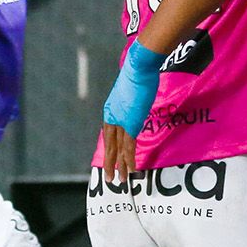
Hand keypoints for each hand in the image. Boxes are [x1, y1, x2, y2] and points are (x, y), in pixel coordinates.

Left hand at [100, 41, 165, 180]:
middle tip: (109, 177)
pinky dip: (129, 159)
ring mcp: (120, 121)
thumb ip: (132, 97)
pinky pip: (129, 146)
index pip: (109, 132)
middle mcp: (112, 116)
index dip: (110, 146)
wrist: (138, 66)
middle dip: (109, 162)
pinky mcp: (130, 124)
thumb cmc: (138, 70)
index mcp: (111, 108)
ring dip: (118, 166)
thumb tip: (138, 95)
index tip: (112, 156)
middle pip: (109, 144)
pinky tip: (130, 170)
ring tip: (118, 180)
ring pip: (118, 149)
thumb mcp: (131, 86)